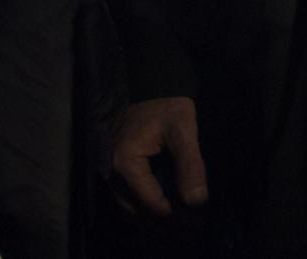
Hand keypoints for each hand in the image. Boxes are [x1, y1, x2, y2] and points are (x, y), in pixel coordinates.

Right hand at [113, 96, 208, 214]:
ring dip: (150, 212)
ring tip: (177, 212)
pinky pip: (125, 194)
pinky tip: (164, 200)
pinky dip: (142, 202)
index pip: (148, 201)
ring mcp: (109, 169)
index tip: (192, 218)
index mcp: (125, 161)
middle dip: (160, 218)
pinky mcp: (113, 167)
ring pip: (128, 204)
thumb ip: (190, 165)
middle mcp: (111, 169)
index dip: (171, 214)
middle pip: (134, 208)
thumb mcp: (184, 130)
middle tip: (187, 220)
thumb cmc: (168, 105)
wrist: (151, 85)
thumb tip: (197, 201)